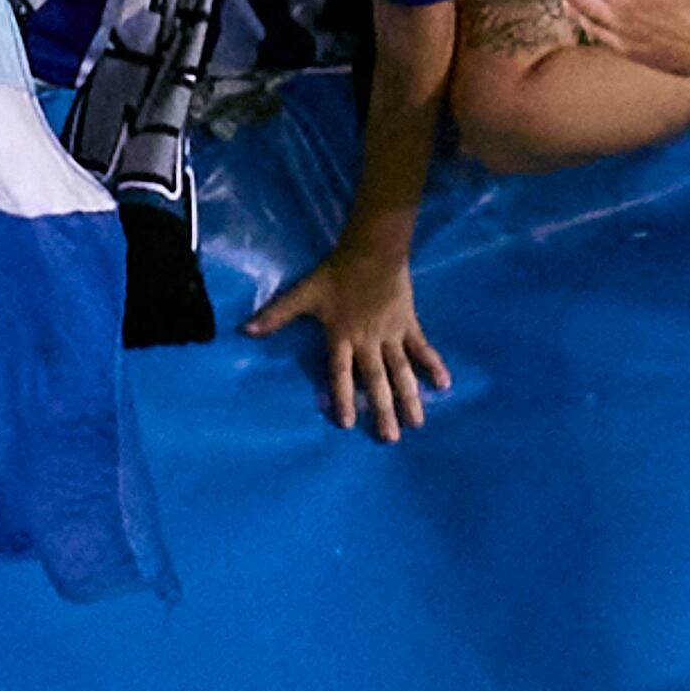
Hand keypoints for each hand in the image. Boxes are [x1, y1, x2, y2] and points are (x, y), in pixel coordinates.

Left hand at [247, 233, 449, 442]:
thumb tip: (244, 331)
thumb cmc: (337, 274)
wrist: (373, 252)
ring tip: (416, 423)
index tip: (347, 424)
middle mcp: (368, 342)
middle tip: (390, 438)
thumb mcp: (303, 294)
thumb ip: (276, 315)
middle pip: (376, 381)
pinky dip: (433, 366)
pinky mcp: (409, 326)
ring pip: (401, 372)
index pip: (341, 374)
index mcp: (342, 337)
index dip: (342, 398)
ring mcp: (392, 336)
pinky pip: (422, 350)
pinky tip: (444, 385)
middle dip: (382, 410)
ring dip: (409, 398)